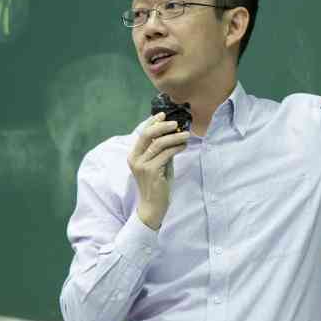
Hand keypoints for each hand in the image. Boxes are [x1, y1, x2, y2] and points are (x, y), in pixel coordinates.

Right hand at [127, 112, 188, 229]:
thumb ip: (161, 150)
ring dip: (174, 137)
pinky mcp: (151, 171)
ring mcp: (142, 165)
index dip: (152, 122)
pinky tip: (183, 146)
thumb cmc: (157, 184)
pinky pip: (166, 154)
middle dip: (162, 126)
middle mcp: (135, 159)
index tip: (163, 114)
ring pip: (158, 144)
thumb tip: (173, 133)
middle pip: (147, 135)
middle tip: (176, 123)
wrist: (153, 205)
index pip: (142, 134)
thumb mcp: (159, 163)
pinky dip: (176, 148)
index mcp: (134, 155)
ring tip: (186, 134)